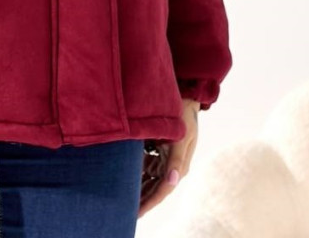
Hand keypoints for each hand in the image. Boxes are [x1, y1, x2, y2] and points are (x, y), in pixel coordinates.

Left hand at [137, 97, 199, 217]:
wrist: (186, 95)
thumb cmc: (184, 114)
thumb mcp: (182, 136)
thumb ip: (177, 159)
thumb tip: (173, 180)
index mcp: (179, 166)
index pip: (162, 190)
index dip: (150, 203)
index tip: (136, 213)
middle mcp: (172, 165)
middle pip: (154, 187)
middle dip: (141, 199)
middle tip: (125, 210)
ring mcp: (166, 157)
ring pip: (149, 177)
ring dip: (138, 185)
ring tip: (122, 195)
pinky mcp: (161, 149)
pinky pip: (147, 164)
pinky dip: (138, 169)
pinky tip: (125, 172)